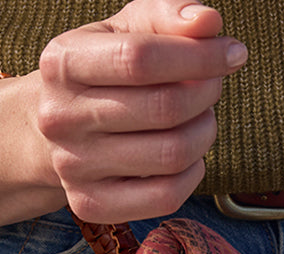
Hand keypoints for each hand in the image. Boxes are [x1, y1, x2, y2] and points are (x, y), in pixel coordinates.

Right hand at [36, 0, 246, 222]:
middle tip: (213, 86)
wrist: (52, 135)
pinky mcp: (89, 204)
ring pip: (171, 154)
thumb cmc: (101, 75)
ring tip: (200, 118)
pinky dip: (192, 173)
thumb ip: (166, 16)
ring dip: (204, 132)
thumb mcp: (124, 31)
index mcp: (63, 64)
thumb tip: (208, 23)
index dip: (199, 55)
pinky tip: (188, 156)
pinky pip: (165, 196)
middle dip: (206, 93)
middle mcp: (60, 119)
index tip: (232, 54)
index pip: (141, 58)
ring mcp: (72, 168)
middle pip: (163, 108)